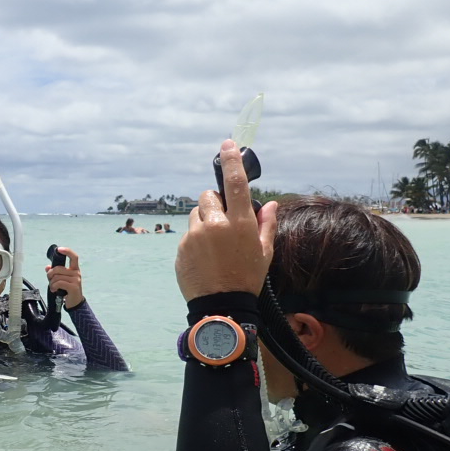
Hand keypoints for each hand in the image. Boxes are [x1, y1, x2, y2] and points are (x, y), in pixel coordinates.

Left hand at [44, 247, 85, 308]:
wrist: (75, 302)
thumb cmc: (67, 289)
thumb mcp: (61, 279)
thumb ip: (55, 273)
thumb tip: (47, 267)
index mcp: (75, 269)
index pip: (74, 257)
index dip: (67, 251)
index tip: (59, 249)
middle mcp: (76, 273)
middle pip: (58, 268)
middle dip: (50, 274)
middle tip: (49, 280)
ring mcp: (76, 280)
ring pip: (57, 277)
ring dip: (51, 283)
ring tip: (53, 287)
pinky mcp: (73, 287)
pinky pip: (59, 283)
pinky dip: (54, 286)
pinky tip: (54, 290)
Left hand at [175, 140, 278, 300]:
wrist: (221, 306)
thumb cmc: (247, 278)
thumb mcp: (264, 252)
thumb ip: (265, 224)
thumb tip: (268, 203)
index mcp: (239, 223)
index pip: (235, 183)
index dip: (231, 161)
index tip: (227, 144)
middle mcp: (214, 225)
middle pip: (208, 196)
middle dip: (215, 203)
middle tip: (223, 222)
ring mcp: (195, 236)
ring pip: (195, 214)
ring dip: (204, 221)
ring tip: (214, 245)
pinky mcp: (181, 248)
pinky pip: (188, 234)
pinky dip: (196, 239)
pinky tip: (205, 258)